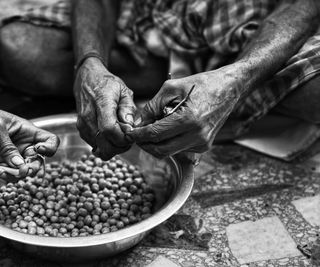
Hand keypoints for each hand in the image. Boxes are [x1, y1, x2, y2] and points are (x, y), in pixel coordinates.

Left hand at [0, 100, 59, 178]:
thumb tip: (20, 166)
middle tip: (22, 171)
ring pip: (22, 171)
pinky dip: (1, 174)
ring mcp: (12, 154)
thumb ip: (8, 147)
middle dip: (31, 168)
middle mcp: (23, 144)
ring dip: (13, 175)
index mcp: (28, 132)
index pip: (50, 141)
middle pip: (38, 161)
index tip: (39, 151)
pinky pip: (7, 174)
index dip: (50, 148)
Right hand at [74, 57, 135, 159]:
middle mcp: (89, 115)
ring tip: (120, 136)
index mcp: (101, 102)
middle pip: (104, 143)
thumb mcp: (123, 90)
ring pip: (99, 148)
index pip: (109, 129)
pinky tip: (111, 136)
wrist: (87, 79)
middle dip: (120, 146)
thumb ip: (128, 108)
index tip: (131, 135)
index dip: (122, 137)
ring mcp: (82, 124)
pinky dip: (105, 145)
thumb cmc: (107, 84)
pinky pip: (95, 145)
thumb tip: (129, 126)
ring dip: (113, 147)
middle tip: (128, 139)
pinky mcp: (80, 129)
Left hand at [126, 67, 240, 157]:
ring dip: (156, 143)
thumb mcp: (172, 88)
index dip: (138, 135)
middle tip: (136, 135)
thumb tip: (138, 123)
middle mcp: (197, 135)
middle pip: (161, 150)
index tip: (129, 133)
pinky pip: (179, 149)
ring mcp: (202, 143)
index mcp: (188, 119)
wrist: (229, 88)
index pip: (155, 134)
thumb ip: (152, 106)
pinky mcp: (204, 146)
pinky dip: (169, 142)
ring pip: (169, 152)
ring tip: (153, 128)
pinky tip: (169, 128)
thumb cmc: (200, 84)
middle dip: (145, 144)